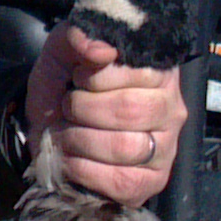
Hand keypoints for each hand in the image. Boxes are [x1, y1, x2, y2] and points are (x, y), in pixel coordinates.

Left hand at [25, 22, 184, 205]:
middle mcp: (171, 109)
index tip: (78, 77)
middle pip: (131, 110)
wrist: (48, 127)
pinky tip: (72, 158)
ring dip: (80, 140)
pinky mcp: (151, 182)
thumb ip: (77, 38)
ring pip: (125, 147)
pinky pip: (121, 181)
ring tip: (66, 133)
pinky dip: (84, 170)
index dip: (97, 76)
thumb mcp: (63, 53)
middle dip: (83, 109)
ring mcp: (166, 149)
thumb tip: (100, 50)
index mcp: (158, 72)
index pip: (140, 72)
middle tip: (68, 108)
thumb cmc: (65, 87)